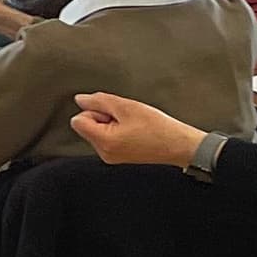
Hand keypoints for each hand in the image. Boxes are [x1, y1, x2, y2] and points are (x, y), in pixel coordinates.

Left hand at [69, 93, 206, 168]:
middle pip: (87, 126)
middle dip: (103, 117)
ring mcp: (111, 157)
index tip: (113, 113)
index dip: (93, 111)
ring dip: (111, 123)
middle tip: (126, 118)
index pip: (77, 120)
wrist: (179, 145)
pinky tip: (134, 131)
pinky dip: (117, 131)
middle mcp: (104, 153)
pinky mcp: (118, 157)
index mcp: (103, 142)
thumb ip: (99, 101)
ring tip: (133, 125)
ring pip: (98, 131)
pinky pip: (108, 138)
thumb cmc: (157, 127)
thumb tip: (80, 100)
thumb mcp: (125, 106)